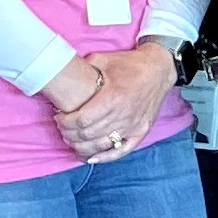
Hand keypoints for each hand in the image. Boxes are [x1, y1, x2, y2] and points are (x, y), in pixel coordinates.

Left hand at [47, 44, 175, 161]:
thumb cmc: (130, 64)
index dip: (65, 122)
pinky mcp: (140, 131)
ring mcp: (132, 126)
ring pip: (101, 145)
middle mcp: (122, 115)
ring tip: (72, 141)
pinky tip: (91, 158)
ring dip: (82, 147)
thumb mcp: (103, 59)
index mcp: (112, 97)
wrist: (159, 69)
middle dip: (70, 134)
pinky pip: (121, 150)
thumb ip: (83, 68)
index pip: (82, 120)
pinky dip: (105, 157)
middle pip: (88, 134)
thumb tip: (63, 72)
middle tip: (63, 129)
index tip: (59, 118)